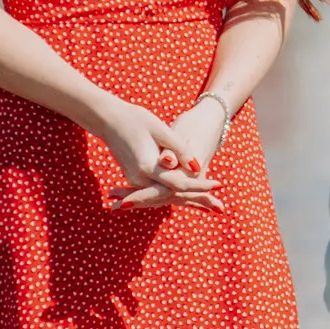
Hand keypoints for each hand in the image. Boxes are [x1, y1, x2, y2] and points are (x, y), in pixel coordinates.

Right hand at [95, 98, 222, 214]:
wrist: (109, 120)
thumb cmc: (136, 120)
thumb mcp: (160, 129)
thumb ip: (178, 149)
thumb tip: (195, 167)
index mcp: (147, 167)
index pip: (179, 183)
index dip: (200, 185)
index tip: (219, 185)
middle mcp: (139, 179)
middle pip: (173, 195)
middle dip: (197, 200)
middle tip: (221, 208)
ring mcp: (135, 181)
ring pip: (166, 196)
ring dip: (188, 201)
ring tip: (211, 208)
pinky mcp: (134, 179)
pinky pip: (158, 192)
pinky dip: (175, 196)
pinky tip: (190, 199)